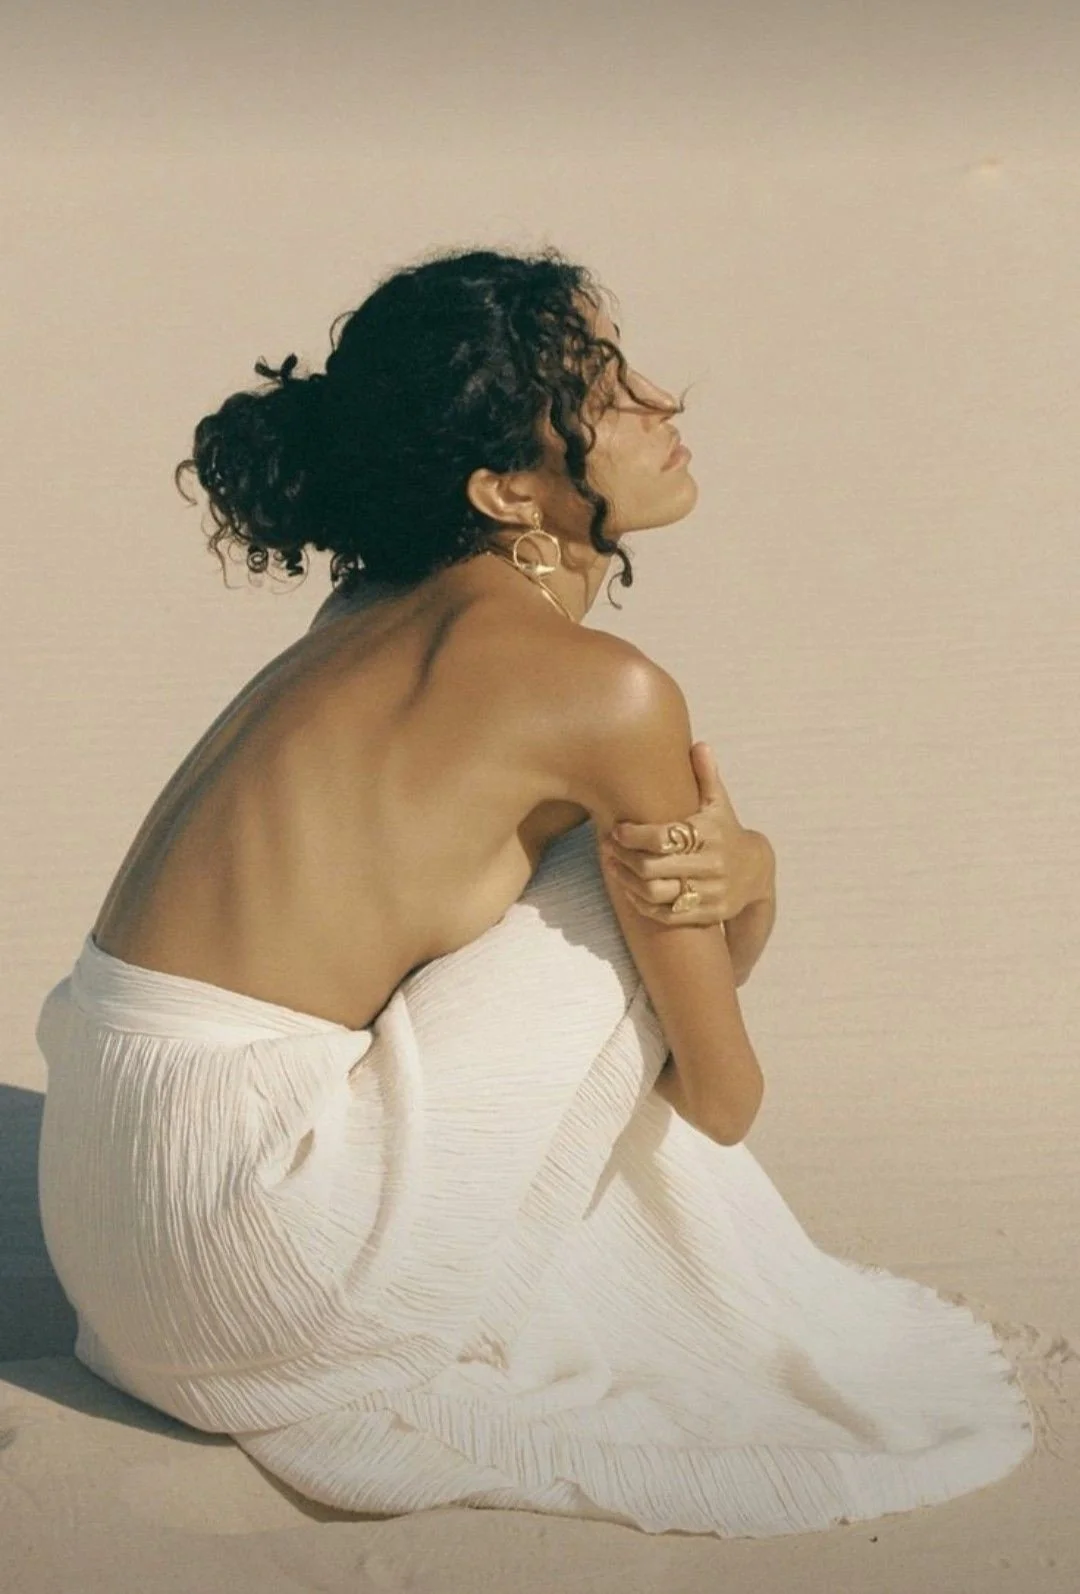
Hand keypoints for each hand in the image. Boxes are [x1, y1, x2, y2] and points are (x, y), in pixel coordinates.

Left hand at [599, 742, 773, 926]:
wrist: (756, 873)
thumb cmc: (725, 831)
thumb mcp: (719, 803)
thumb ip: (706, 776)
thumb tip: (699, 745)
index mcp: (710, 834)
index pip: (662, 838)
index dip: (634, 835)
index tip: (617, 830)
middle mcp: (712, 865)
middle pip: (653, 868)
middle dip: (624, 858)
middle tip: (607, 848)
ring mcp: (710, 893)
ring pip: (656, 893)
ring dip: (627, 882)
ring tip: (613, 867)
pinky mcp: (707, 914)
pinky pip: (666, 915)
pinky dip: (642, 904)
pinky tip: (629, 889)